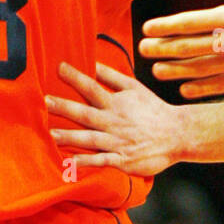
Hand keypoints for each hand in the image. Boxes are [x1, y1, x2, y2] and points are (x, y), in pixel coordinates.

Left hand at [46, 61, 183, 176]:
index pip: (93, 88)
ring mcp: (118, 142)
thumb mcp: (134, 88)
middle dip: (64, 108)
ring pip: (90, 138)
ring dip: (70, 136)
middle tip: (45, 102)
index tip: (59, 67)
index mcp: (116, 103)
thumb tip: (92, 62)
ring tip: (50, 134)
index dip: (76, 78)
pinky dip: (87, 162)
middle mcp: (114, 122)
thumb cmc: (153, 110)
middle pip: (86, 113)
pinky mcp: (123, 160)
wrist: (178, 135)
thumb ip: (111, 76)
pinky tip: (71, 162)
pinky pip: (102, 161)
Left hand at [139, 0, 223, 98]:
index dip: (166, 26)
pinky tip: (184, 91)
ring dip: (176, 71)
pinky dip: (201, 89)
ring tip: (157, 72)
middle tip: (142, 51)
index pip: (189, 22)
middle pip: (188, 47)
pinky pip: (218, 86)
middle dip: (163, 49)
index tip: (146, 29)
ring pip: (199, 69)